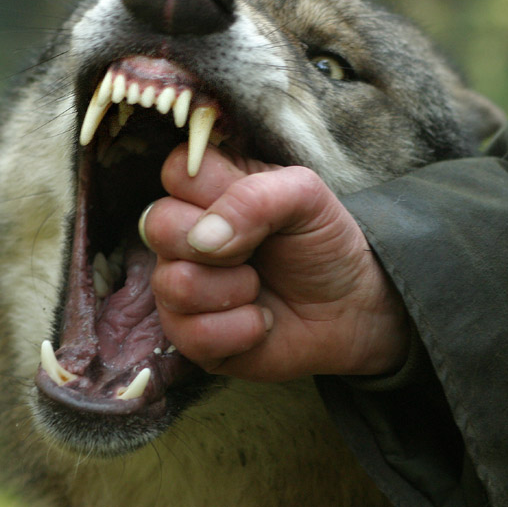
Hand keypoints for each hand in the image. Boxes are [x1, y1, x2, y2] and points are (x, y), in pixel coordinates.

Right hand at [140, 144, 409, 381]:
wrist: (351, 307)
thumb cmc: (321, 244)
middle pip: (157, 224)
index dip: (212, 192)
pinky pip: (191, 334)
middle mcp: (184, 234)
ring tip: (259, 288)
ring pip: (173, 284)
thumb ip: (255, 197)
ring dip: (234, 290)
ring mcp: (180, 285)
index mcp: (208, 190)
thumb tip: (202, 239)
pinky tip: (261, 321)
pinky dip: (241, 329)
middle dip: (221, 246)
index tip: (253, 209)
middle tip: (255, 252)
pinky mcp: (189, 335)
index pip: (177, 171)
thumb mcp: (306, 198)